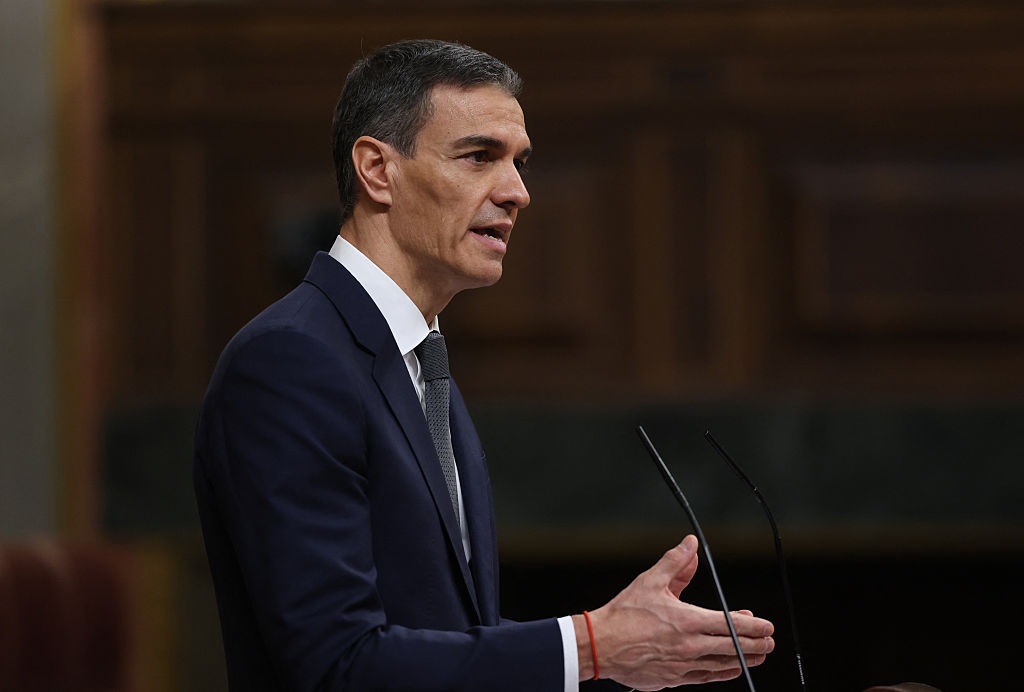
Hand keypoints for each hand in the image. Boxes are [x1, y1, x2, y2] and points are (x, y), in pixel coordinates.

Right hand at [574, 535, 774, 689]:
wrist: (600, 645)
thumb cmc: (623, 614)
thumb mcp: (650, 581)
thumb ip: (675, 562)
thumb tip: (691, 544)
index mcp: (687, 621)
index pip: (730, 625)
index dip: (753, 626)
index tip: (767, 625)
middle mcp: (689, 646)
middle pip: (733, 648)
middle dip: (756, 645)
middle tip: (769, 642)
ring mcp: (682, 666)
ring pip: (721, 666)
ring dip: (743, 661)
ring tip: (757, 657)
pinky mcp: (672, 679)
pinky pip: (704, 678)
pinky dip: (721, 673)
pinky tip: (727, 670)